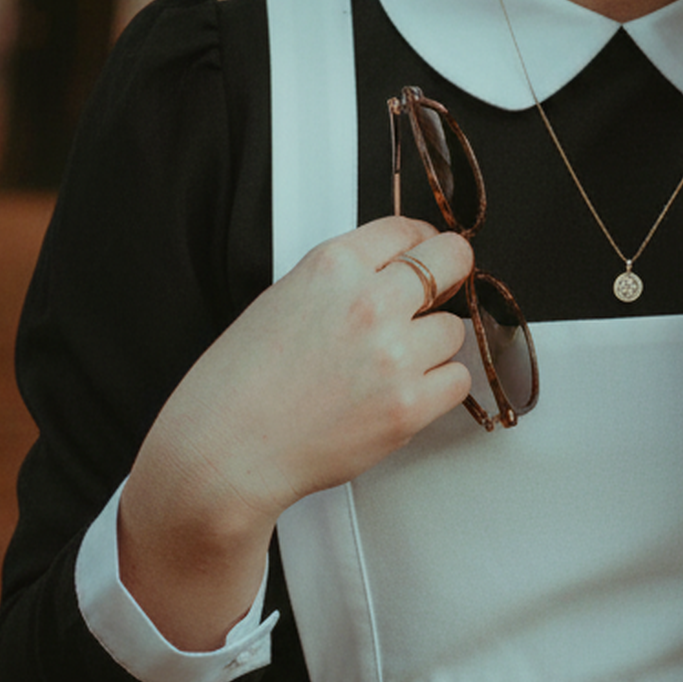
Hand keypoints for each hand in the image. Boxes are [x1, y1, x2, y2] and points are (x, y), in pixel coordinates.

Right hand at [118, 215, 473, 649]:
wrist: (225, 451)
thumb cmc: (240, 385)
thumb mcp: (283, 299)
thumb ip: (341, 281)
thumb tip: (388, 274)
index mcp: (332, 266)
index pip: (406, 230)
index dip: (423, 241)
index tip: (426, 251)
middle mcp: (369, 301)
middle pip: (451, 261)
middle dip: (451, 273)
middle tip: (446, 289)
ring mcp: (394, 353)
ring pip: (455, 329)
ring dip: (434, 344)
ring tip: (395, 363)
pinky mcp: (408, 404)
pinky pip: (457, 379)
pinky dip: (439, 386)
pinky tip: (406, 391)